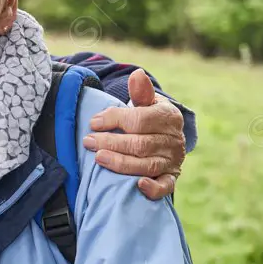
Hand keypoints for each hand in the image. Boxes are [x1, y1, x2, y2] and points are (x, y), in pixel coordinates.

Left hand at [83, 69, 185, 199]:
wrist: (167, 138)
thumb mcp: (147, 102)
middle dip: (111, 142)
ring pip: (146, 165)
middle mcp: (173, 140)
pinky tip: (138, 185)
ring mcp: (173, 161)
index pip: (139, 119)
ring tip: (98, 157)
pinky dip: (153, 188)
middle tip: (88, 141)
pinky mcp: (171, 178)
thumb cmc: (150, 118)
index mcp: (168, 117)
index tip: (93, 122)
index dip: (114, 120)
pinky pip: (165, 187)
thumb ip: (141, 92)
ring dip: (120, 162)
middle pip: (140, 144)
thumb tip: (137, 74)